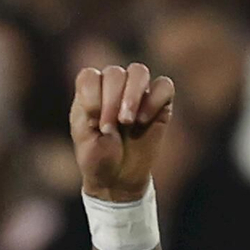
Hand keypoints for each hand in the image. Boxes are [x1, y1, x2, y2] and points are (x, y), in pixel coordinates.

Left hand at [71, 63, 174, 201]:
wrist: (118, 178)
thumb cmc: (97, 157)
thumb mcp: (85, 139)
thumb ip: (92, 114)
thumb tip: (113, 99)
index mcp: (89, 94)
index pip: (89, 75)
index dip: (92, 94)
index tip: (93, 120)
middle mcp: (112, 88)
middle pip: (115, 73)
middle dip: (111, 99)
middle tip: (109, 127)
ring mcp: (137, 94)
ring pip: (139, 71)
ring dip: (132, 95)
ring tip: (127, 121)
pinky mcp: (160, 103)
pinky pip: (164, 85)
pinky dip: (154, 99)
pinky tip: (143, 120)